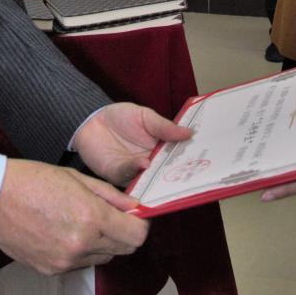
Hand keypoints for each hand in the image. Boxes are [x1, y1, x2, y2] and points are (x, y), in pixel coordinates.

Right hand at [0, 159, 149, 273]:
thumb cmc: (33, 180)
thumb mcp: (77, 178)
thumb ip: (110, 196)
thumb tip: (135, 207)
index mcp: (90, 217)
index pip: (136, 236)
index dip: (140, 226)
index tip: (134, 217)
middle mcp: (81, 244)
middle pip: (123, 250)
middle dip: (122, 234)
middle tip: (110, 217)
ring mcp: (65, 261)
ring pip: (102, 259)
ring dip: (101, 244)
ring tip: (80, 223)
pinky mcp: (51, 270)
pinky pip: (79, 265)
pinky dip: (80, 252)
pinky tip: (63, 233)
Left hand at [73, 102, 191, 187]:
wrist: (91, 121)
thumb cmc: (119, 117)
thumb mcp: (145, 116)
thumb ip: (164, 127)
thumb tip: (189, 132)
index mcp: (160, 149)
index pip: (179, 157)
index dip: (190, 158)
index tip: (205, 158)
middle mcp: (151, 163)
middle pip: (167, 172)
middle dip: (179, 172)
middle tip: (192, 172)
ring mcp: (136, 171)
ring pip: (151, 178)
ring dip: (159, 176)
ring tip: (169, 170)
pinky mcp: (119, 175)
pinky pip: (130, 175)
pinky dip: (138, 170)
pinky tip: (144, 163)